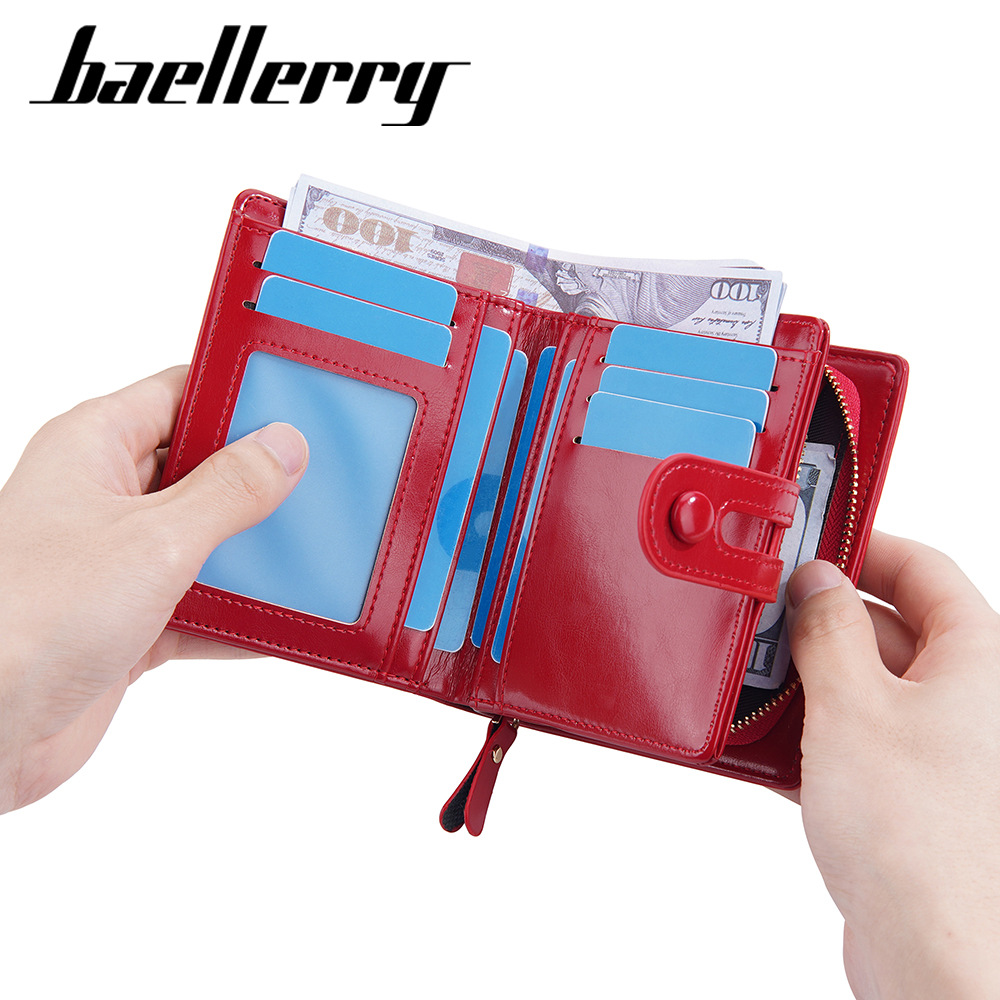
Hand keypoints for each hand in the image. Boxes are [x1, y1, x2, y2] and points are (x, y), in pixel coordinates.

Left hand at [0, 367, 307, 813]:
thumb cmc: (29, 617)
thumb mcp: (156, 539)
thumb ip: (229, 490)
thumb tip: (283, 447)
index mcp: (94, 447)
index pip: (180, 394)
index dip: (238, 398)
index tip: (299, 407)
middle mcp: (105, 498)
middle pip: (201, 469)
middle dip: (259, 482)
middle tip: (320, 483)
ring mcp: (117, 561)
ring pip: (206, 540)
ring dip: (254, 555)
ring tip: (311, 553)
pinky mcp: (129, 621)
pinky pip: (201, 605)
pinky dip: (239, 615)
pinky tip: (282, 621)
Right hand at [786, 533, 999, 998]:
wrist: (931, 956)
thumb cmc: (918, 840)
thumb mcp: (850, 706)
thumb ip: (827, 630)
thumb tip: (815, 581)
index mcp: (978, 661)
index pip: (923, 570)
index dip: (865, 546)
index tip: (810, 542)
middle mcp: (966, 701)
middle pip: (889, 627)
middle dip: (821, 621)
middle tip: (765, 614)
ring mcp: (937, 750)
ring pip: (864, 687)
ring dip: (807, 681)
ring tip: (755, 679)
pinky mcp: (905, 795)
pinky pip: (853, 740)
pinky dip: (809, 734)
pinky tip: (762, 742)